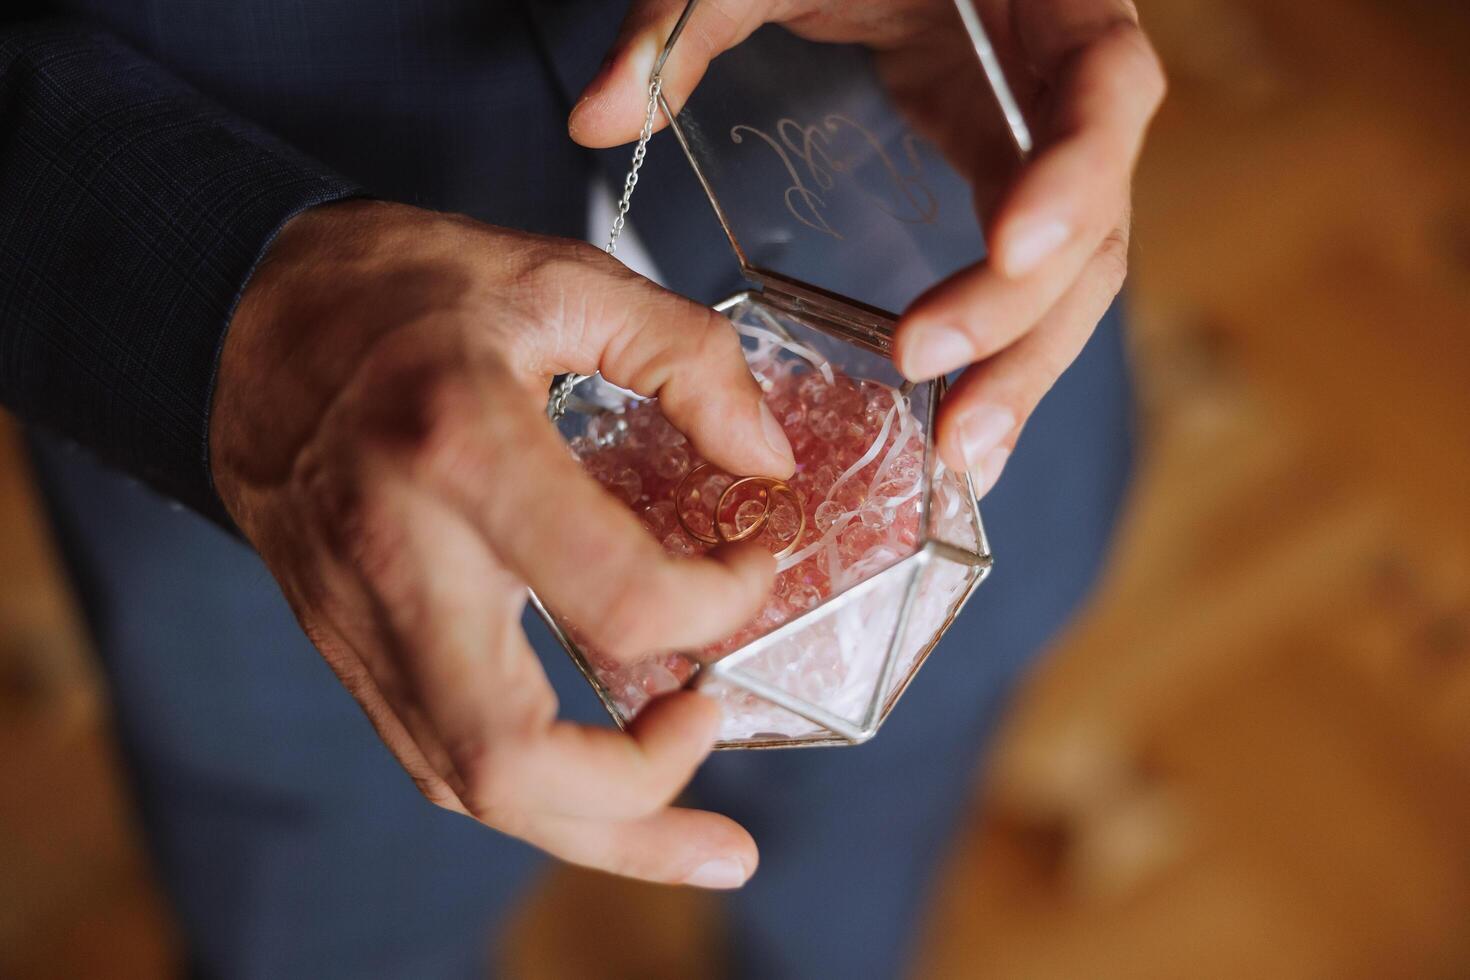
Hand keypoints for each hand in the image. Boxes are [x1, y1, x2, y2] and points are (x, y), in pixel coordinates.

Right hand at [211, 200, 795, 887]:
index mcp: (459, 448)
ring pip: (470, 787)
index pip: (621, 597)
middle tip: (719, 728)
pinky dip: (535, 792)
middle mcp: (399, 559)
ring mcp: (360, 620)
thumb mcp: (560, 279)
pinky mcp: (348, 645)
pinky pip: (438, 758)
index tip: (757, 557)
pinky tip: (602, 784)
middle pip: (513, 760)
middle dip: (644, 799)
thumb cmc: (401, 290)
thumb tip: (765, 462)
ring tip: (697, 839)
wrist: (245, 319)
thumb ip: (685, 358)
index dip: (724, 600)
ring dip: (598, 835)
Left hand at [570, 0, 1164, 496]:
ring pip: (1073, 271)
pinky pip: (1023, 273)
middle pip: (1098, 217)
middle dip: (1027, 321)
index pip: (1107, 87)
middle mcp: (1065, 81)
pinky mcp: (1002, 175)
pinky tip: (961, 419)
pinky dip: (995, 347)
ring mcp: (1040, 138)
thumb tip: (597, 122)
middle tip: (956, 418)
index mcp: (1044, 1)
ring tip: (965, 457)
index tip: (1011, 249)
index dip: (1076, 174)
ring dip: (1020, 366)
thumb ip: (681, 22)